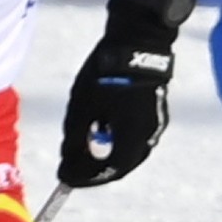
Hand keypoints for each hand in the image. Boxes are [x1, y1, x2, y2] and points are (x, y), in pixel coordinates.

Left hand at [58, 0, 194, 189]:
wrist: (136, 42)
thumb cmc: (104, 75)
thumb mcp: (81, 109)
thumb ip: (74, 139)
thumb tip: (68, 163)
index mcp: (131, 139)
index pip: (107, 170)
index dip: (84, 177)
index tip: (65, 178)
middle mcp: (148, 136)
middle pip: (121, 164)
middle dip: (96, 168)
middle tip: (74, 167)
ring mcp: (155, 124)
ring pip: (129, 152)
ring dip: (107, 155)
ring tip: (85, 150)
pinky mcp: (156, 112)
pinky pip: (135, 137)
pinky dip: (117, 141)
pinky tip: (102, 131)